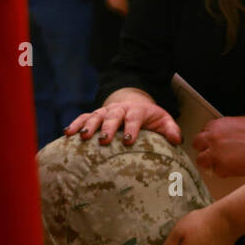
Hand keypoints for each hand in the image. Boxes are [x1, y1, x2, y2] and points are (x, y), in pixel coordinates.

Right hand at [64, 91, 181, 145]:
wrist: (134, 104)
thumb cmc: (151, 118)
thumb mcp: (163, 120)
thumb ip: (171, 129)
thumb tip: (177, 140)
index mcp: (137, 111)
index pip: (135, 118)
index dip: (132, 128)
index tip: (128, 140)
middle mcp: (120, 109)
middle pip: (113, 116)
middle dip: (108, 128)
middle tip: (104, 140)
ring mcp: (106, 112)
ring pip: (96, 116)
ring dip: (88, 125)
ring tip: (83, 137)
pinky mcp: (95, 115)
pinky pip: (83, 117)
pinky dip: (76, 124)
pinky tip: (68, 134)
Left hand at [193, 116, 244, 176]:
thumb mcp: (240, 123)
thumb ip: (226, 129)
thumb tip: (222, 135)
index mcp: (217, 125)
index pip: (204, 131)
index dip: (210, 137)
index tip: (213, 142)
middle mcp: (213, 138)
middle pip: (197, 144)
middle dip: (204, 148)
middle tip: (212, 152)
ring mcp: (216, 154)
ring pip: (201, 160)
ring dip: (208, 161)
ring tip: (219, 163)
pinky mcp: (222, 168)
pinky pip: (215, 171)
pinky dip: (222, 171)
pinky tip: (232, 168)